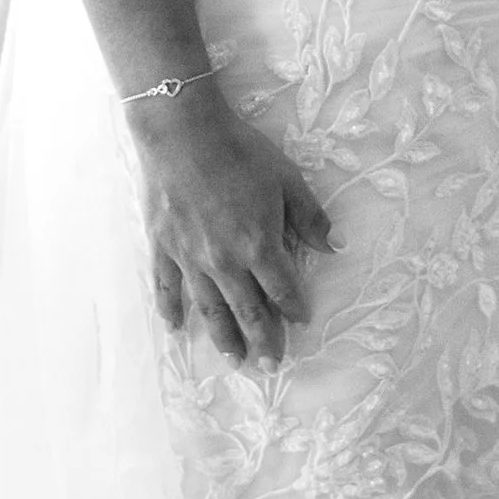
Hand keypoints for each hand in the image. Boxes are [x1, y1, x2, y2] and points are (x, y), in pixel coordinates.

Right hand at [130, 81, 334, 366]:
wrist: (183, 132)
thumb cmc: (239, 150)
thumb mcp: (286, 178)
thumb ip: (309, 217)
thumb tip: (335, 247)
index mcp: (259, 245)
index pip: (282, 290)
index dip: (294, 308)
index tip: (301, 320)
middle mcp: (225, 262)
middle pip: (247, 310)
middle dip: (263, 340)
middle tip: (270, 365)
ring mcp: (190, 258)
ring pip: (209, 308)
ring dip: (223, 338)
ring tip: (234, 360)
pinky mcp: (163, 247)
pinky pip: (166, 287)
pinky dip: (170, 310)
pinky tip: (175, 329)